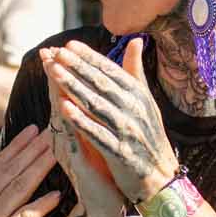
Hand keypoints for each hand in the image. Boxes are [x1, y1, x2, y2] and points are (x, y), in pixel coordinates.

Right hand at [41, 49, 126, 216]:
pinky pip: (68, 137)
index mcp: (71, 126)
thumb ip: (95, 110)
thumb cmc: (102, 166)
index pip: (64, 92)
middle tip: (48, 50)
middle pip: (57, 98)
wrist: (104, 202)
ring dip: (55, 90)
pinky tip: (64, 105)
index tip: (59, 46)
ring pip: (59, 113)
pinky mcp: (74, 161)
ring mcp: (67, 147)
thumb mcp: (99, 132)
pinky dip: (67, 120)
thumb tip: (97, 85)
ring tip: (52, 67)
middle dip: (53, 74)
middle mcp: (64, 135)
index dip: (62, 70)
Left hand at [43, 36, 178, 204]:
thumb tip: (137, 40)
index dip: (89, 57)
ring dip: (73, 87)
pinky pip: (97, 133)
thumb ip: (135, 72)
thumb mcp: (145, 101)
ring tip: (54, 72)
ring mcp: (127, 131)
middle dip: (77, 67)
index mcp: (139, 95)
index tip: (69, 45)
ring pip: (96, 105)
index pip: (111, 71)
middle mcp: (134, 109)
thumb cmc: (149, 136)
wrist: (160, 176)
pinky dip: (80, 120)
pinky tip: (63, 108)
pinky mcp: (120, 152)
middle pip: (101, 84)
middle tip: (57, 52)